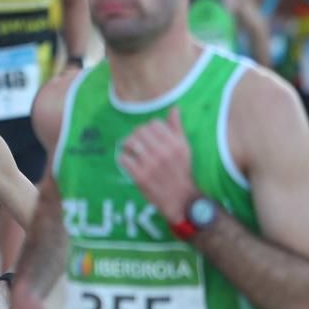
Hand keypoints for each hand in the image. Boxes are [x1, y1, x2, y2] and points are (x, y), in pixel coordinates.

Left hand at [119, 107, 197, 223]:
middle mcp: (163, 153)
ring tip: (131, 151)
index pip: (154, 124)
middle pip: (139, 131)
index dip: (149, 129)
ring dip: (127, 145)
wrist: (181, 200)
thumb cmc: (182, 171)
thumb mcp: (184, 148)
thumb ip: (177, 128)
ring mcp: (151, 165)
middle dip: (136, 136)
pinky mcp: (140, 177)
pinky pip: (123, 159)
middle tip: (137, 144)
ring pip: (129, 142)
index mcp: (175, 144)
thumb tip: (175, 108)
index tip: (149, 137)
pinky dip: (123, 159)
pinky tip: (129, 163)